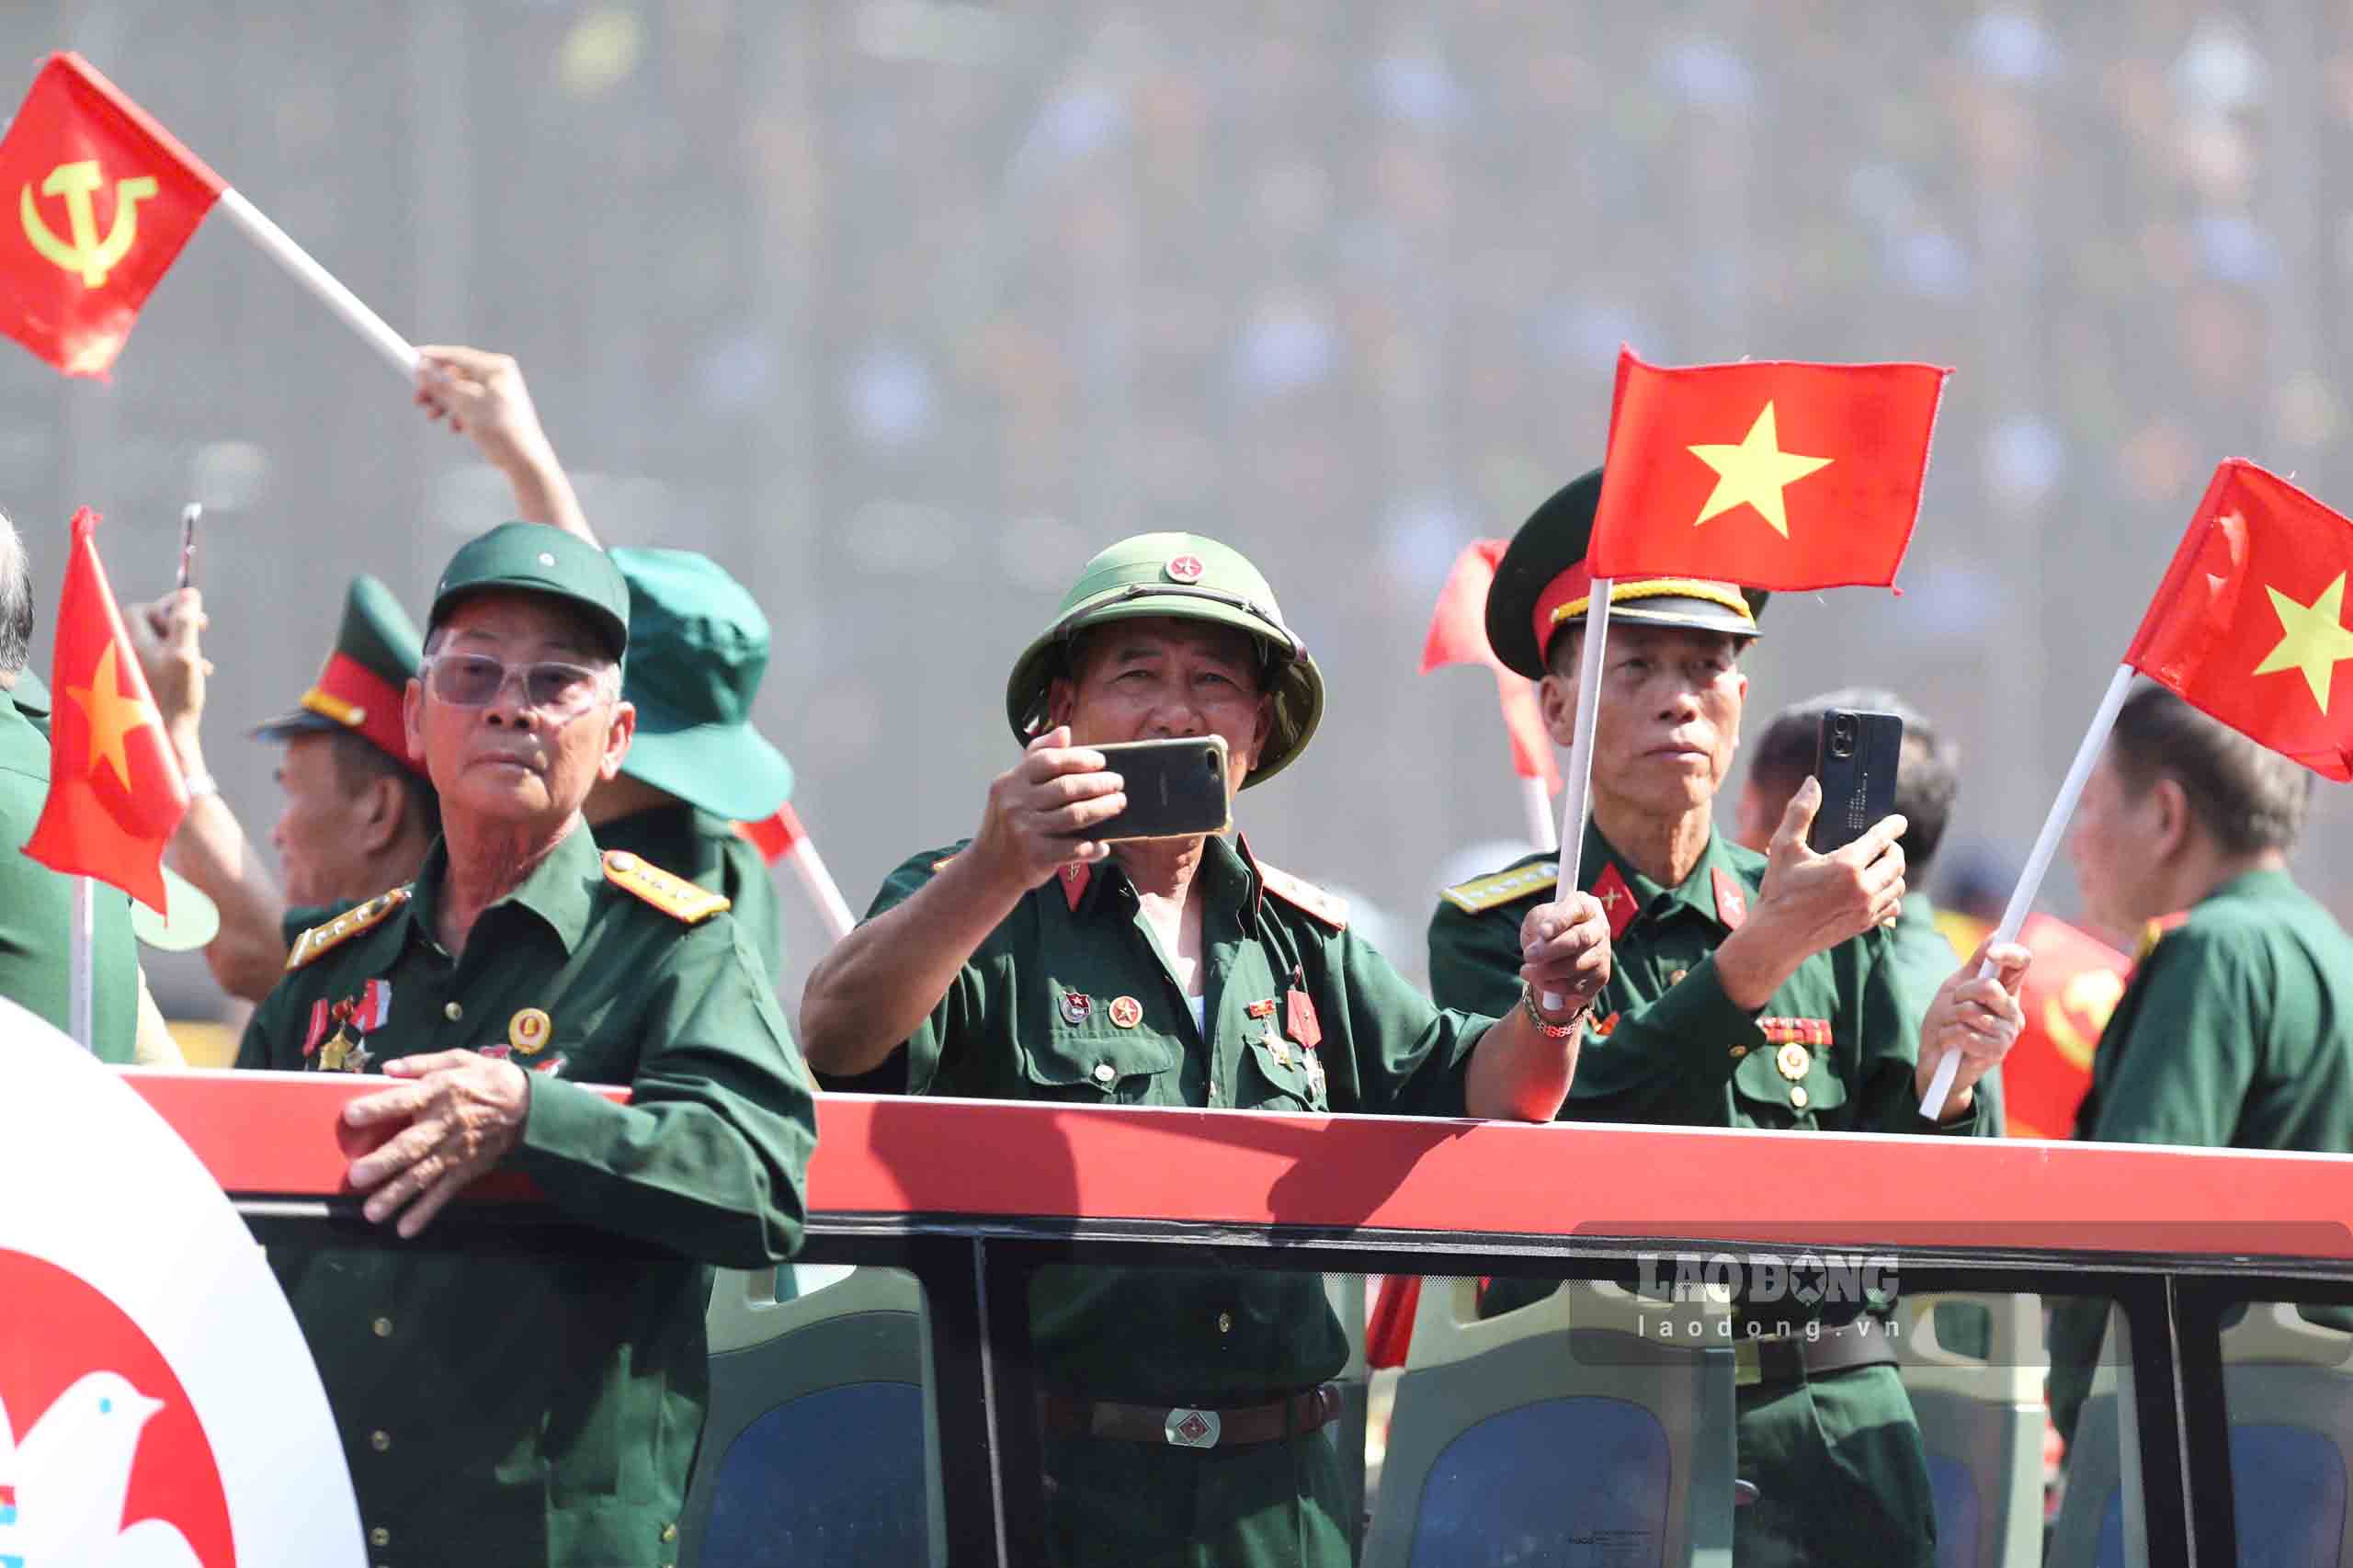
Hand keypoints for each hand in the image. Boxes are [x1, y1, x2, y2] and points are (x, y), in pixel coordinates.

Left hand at [127, 588, 208, 752]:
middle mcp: (123, 652)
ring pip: (155, 644)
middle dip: (177, 626)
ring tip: (202, 661)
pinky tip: (194, 676)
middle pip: (148, 625)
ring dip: (181, 645)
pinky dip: (175, 662)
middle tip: (203, 630)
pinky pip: (155, 662)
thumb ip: (185, 620)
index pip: (142, 609)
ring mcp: (128, 669)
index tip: (194, 617)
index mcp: (129, 641)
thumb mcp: (185, 653)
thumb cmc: (174, 697)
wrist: (164, 738)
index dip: (168, 607)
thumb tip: (189, 593)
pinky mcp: (137, 685)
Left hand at [343, 1050, 529, 1237]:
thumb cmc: (487, 1077)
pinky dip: (425, 1211)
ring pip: (423, 1174)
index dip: (378, 1107)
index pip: (404, 1100)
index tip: (350, 1115)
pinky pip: (443, 1192)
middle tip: (356, 1177)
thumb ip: (421, 1064)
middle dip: (384, 1162)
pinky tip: (405, 1228)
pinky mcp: (466, 1169)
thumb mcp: (458, 1058)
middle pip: (411, 1145)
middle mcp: (444, 1123)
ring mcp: (455, 1151)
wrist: (528, 1104)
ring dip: (397, 1194)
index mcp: (438, 1091)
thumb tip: (386, 1068)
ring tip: (372, 1213)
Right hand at [414, 345, 556, 474]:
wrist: (524, 460)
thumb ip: (441, 384)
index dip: (431, 357)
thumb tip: (422, 368)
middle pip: (456, 374)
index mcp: (496, 367)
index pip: (457, 355)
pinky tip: (456, 427)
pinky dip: (458, 413)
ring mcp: (498, 393)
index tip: (411, 359)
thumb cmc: (501, 430)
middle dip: (435, 388)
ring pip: (460, 391)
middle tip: (419, 398)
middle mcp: (499, 376)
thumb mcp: (464, 404)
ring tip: (433, 416)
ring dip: (444, 403)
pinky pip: (469, 405)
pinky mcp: (496, 409)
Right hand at [970, 727, 1127, 892]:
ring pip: (1075, 815)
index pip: (1049, 761)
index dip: (1079, 758)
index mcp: (1011, 781)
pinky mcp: (1037, 856)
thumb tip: (1065, 731)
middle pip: (1067, 787)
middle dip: (1099, 783)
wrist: (989, 867)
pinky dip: (1094, 846)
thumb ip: (1037, 756)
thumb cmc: (1008, 821)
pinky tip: (1104, 844)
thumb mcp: (1013, 787)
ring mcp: (1025, 830)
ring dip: (1103, 809)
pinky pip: (1075, 848)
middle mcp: (1015, 804)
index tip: (1102, 761)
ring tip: (1119, 803)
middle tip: (1118, 783)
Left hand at [1518, 893, 1610, 1019]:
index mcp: (1586, 906)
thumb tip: (1542, 940)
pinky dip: (1553, 987)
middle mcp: (1599, 928)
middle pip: (1580, 939)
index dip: (1560, 922)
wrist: (1555, 958)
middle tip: (1528, 956)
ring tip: (1526, 971)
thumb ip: (1538, 923)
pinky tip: (1541, 981)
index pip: (1577, 909)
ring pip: (1576, 966)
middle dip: (1550, 950)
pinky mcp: (1600, 978)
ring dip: (1546, 972)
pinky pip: (1576, 987)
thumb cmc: (1546, 931)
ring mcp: (1603, 954)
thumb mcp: (1537, 919)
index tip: (1541, 932)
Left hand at [1917, 938, 2030, 1117]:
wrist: (1935, 1061)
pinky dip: (1949, 1037)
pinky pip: (1966, 1034)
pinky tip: (1951, 1045)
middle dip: (1961, 994)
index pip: (2021, 964)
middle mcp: (2013, 1010)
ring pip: (1973, 1012)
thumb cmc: (1946, 1022)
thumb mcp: (1955, 988)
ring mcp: (2008, 1033)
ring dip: (1950, 1019)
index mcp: (2006, 991)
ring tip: (1950, 1029)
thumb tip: (1996, 934)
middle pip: (1990, 987)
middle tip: (1953, 1006)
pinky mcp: (1997, 1052)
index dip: (2010, 953)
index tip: (1991, 952)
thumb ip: (1976, 964)